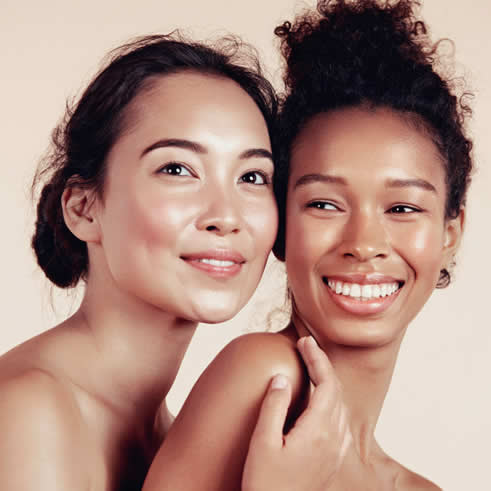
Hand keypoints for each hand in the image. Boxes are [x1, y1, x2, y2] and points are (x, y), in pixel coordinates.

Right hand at [242, 336, 350, 490]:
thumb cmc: (266, 485)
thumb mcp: (262, 443)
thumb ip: (274, 406)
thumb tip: (281, 377)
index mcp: (318, 430)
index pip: (326, 382)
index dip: (317, 357)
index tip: (305, 341)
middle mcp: (334, 438)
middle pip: (336, 390)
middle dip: (323, 364)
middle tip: (306, 348)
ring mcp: (336, 450)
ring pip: (340, 404)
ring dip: (327, 381)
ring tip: (311, 367)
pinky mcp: (333, 459)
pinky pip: (339, 420)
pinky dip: (330, 400)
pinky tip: (317, 401)